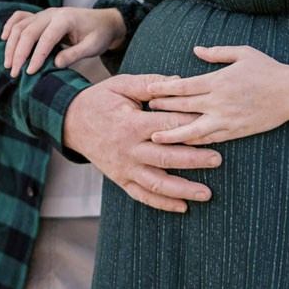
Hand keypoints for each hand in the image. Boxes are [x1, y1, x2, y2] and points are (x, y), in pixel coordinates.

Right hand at [2, 5, 126, 76]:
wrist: (103, 21)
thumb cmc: (99, 35)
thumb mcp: (92, 47)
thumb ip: (74, 54)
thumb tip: (55, 64)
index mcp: (65, 19)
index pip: (46, 38)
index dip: (37, 56)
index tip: (29, 73)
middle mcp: (51, 14)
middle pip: (28, 32)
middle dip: (18, 53)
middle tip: (14, 73)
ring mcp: (44, 13)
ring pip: (20, 26)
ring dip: (11, 45)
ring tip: (9, 65)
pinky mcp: (40, 16)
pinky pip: (20, 18)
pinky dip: (10, 26)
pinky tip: (3, 39)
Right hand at [62, 79, 221, 212]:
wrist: (70, 122)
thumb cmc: (100, 100)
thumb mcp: (121, 84)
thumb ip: (150, 83)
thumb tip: (180, 81)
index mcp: (130, 124)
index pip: (166, 126)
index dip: (189, 126)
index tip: (211, 124)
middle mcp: (128, 149)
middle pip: (165, 157)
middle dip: (193, 160)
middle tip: (218, 159)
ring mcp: (124, 168)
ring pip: (156, 183)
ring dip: (183, 189)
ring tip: (207, 193)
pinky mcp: (120, 179)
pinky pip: (142, 196)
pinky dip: (162, 204)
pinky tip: (183, 207)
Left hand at [144, 46, 288, 143]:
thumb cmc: (268, 70)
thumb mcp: (243, 53)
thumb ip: (217, 53)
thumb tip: (195, 50)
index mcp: (218, 81)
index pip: (184, 86)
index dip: (164, 89)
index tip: (148, 91)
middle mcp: (219, 102)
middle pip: (183, 107)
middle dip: (162, 109)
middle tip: (144, 110)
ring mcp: (227, 119)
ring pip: (193, 130)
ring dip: (173, 133)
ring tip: (155, 137)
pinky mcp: (236, 132)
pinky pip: (211, 139)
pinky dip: (195, 143)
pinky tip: (182, 145)